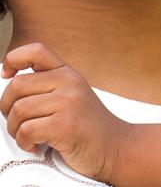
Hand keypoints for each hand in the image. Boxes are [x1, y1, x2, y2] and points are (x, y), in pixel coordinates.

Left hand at [0, 42, 129, 181]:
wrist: (113, 145)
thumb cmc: (86, 124)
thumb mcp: (71, 95)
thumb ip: (46, 86)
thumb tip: (9, 84)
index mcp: (67, 72)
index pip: (36, 51)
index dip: (14, 58)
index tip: (6, 74)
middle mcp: (69, 81)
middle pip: (16, 86)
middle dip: (7, 108)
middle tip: (19, 121)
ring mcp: (68, 102)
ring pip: (18, 110)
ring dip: (16, 130)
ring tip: (31, 136)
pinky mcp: (65, 124)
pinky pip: (26, 131)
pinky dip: (25, 143)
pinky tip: (37, 145)